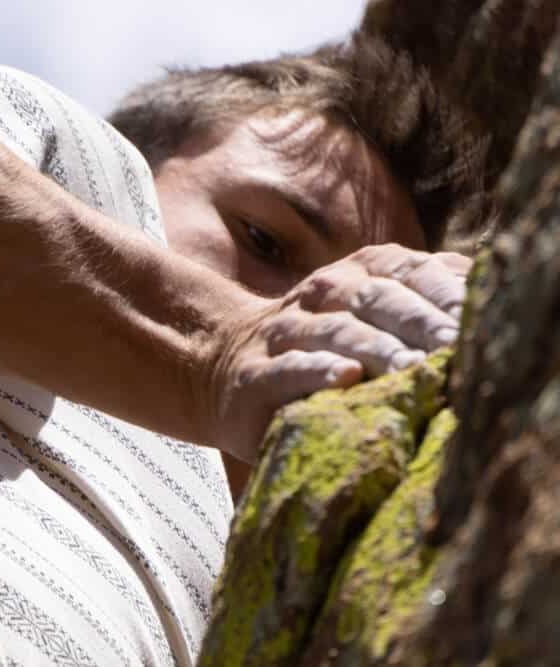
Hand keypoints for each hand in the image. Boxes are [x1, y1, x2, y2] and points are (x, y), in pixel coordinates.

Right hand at [205, 243, 470, 461]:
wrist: (223, 364)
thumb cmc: (319, 343)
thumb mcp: (366, 307)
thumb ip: (419, 293)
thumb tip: (486, 283)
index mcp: (353, 273)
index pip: (408, 272)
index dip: (445, 295)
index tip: (478, 323)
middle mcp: (320, 294)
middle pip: (378, 301)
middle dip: (422, 326)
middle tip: (457, 354)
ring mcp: (285, 333)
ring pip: (339, 334)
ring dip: (380, 351)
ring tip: (414, 372)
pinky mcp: (256, 375)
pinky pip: (290, 370)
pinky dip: (319, 372)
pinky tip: (347, 379)